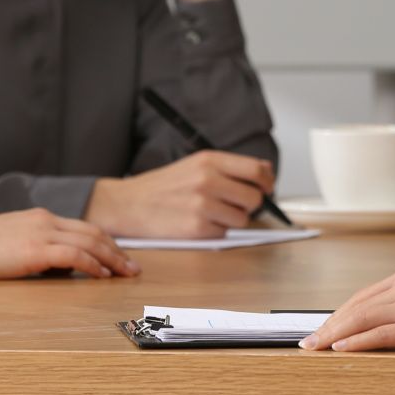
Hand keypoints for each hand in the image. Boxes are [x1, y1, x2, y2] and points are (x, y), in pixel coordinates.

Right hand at [0, 207, 138, 279]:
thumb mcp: (11, 240)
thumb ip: (35, 246)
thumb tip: (56, 266)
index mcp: (41, 217)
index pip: (83, 228)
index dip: (105, 243)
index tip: (118, 256)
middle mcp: (46, 220)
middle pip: (93, 233)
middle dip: (117, 251)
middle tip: (133, 268)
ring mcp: (41, 233)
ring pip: (90, 243)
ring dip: (112, 259)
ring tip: (126, 274)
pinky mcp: (35, 250)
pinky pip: (75, 256)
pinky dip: (92, 265)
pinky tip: (101, 276)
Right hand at [86, 151, 275, 238]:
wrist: (127, 203)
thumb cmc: (162, 186)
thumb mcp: (195, 165)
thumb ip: (229, 167)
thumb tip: (266, 170)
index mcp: (209, 160)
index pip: (256, 169)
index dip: (267, 182)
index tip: (267, 188)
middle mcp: (207, 180)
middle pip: (254, 197)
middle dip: (250, 205)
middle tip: (235, 205)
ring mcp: (202, 205)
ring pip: (242, 219)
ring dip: (232, 220)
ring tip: (210, 214)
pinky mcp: (196, 228)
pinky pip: (224, 234)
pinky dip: (215, 232)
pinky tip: (197, 223)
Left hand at [299, 267, 394, 359]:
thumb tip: (370, 328)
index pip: (362, 296)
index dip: (337, 315)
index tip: (320, 330)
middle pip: (358, 306)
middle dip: (329, 326)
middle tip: (308, 342)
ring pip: (364, 319)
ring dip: (335, 335)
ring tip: (316, 348)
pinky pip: (384, 334)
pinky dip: (359, 342)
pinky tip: (342, 349)